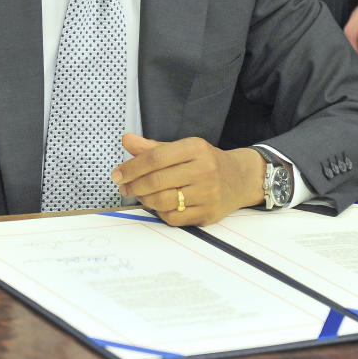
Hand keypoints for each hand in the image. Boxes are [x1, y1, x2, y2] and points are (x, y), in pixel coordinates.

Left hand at [112, 133, 264, 225]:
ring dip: (144, 199)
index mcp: (195, 148)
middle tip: (123, 187)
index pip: (154, 158)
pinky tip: (158, 205)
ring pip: (162, 201)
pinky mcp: (207, 214)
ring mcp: (207, 194)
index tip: (117, 174)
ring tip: (139, 194)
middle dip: (133, 185)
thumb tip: (126, 140)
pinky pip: (173, 218)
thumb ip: (152, 147)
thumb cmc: (206, 162)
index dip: (131, 167)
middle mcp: (204, 170)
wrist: (240, 179)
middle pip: (156, 181)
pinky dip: (159, 212)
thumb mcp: (182, 148)